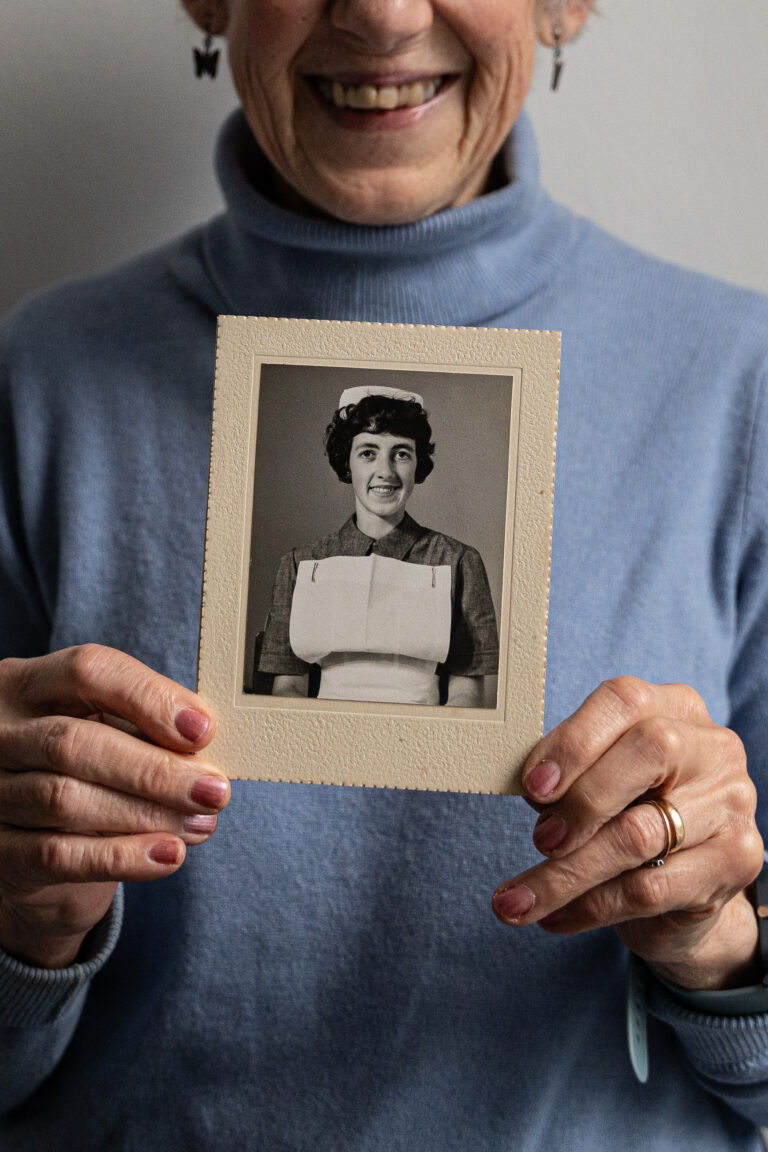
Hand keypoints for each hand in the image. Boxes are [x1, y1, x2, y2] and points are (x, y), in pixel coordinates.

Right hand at [0, 645, 229, 968]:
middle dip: (154, 769)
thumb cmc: (87, 771)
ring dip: (146, 815)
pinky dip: (121, 857)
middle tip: (213, 790)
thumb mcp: (108, 731)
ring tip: (200, 824)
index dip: (149, 697)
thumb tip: (204, 742)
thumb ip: (146, 728)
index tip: (203, 730)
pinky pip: (58, 856)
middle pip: (74, 742)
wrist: (37, 846)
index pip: (88, 671)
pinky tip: (168, 855)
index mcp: (28, 683)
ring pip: (66, 801)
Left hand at [492, 677, 763, 990]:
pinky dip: (589, 907)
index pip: (625, 701)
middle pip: (648, 752)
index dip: (574, 740)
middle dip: (583, 800)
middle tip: (540, 840)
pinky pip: (649, 889)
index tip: (534, 786)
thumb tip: (536, 792)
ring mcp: (731, 804)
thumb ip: (570, 776)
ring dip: (567, 873)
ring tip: (518, 899)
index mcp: (674, 707)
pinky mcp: (736, 863)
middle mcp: (713, 747)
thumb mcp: (599, 782)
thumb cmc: (630, 815)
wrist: (685, 890)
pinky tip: (554, 918)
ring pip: (640, 834)